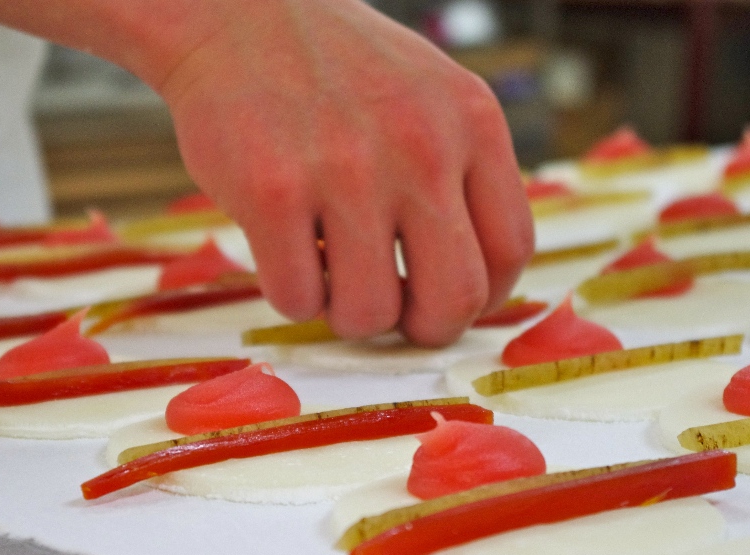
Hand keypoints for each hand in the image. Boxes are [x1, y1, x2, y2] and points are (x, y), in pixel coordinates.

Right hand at [159, 0, 532, 345]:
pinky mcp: (272, 193)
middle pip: (453, 300)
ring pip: (370, 314)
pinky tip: (285, 253)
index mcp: (471, 123)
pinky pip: (297, 300)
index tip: (443, 298)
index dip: (481, 297)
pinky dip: (291, 295)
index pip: (511, 250)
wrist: (238, 16)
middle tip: (391, 314)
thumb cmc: (336, 70)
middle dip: (421, 329)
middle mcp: (420, 147)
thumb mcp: (431, 97)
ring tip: (327, 271)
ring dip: (346, 314)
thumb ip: (463, 174)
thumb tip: (474, 282)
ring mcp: (345, 170)